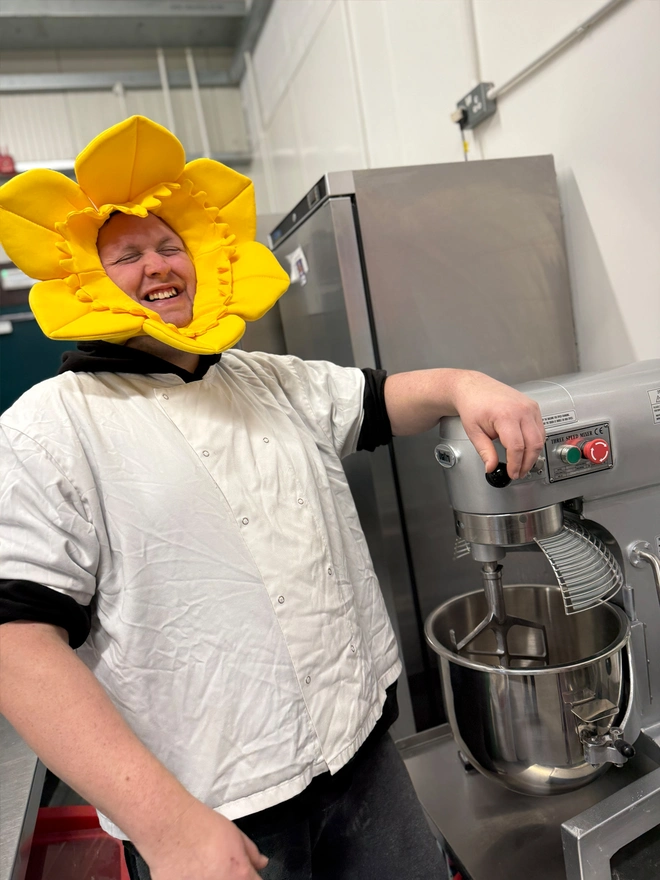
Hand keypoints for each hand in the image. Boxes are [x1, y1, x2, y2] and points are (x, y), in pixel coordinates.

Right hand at [144, 801, 267, 879]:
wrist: (170, 827)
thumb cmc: (203, 827)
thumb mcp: (236, 835)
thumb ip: (252, 854)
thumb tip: (261, 864)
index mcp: (241, 878)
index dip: (249, 877)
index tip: (242, 873)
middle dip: (230, 878)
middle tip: (220, 868)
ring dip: (209, 879)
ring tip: (201, 869)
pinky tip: (188, 872)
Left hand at [451, 371, 544, 478]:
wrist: (474, 388)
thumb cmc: (473, 405)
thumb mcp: (474, 432)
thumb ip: (485, 452)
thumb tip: (491, 467)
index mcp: (505, 415)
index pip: (516, 447)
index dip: (516, 464)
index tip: (512, 473)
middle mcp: (521, 410)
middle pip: (533, 444)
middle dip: (527, 463)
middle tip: (518, 473)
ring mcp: (530, 407)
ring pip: (540, 438)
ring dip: (533, 454)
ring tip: (522, 464)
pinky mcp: (533, 407)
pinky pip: (540, 429)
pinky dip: (534, 442)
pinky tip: (525, 449)